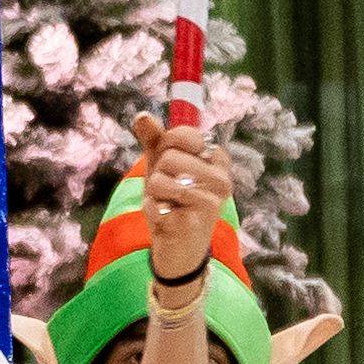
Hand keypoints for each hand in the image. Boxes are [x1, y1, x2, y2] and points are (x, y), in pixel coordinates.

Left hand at [126, 113, 235, 284]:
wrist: (179, 247)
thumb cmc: (174, 201)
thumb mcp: (162, 166)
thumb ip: (155, 140)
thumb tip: (142, 116)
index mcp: (217, 159)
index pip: (184, 134)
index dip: (165, 145)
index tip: (170, 161)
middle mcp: (221, 179)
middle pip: (170, 157)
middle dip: (158, 174)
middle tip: (169, 190)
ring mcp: (211, 202)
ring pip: (161, 180)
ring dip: (154, 193)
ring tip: (168, 204)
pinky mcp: (193, 224)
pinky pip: (155, 205)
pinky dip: (152, 210)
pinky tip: (166, 219)